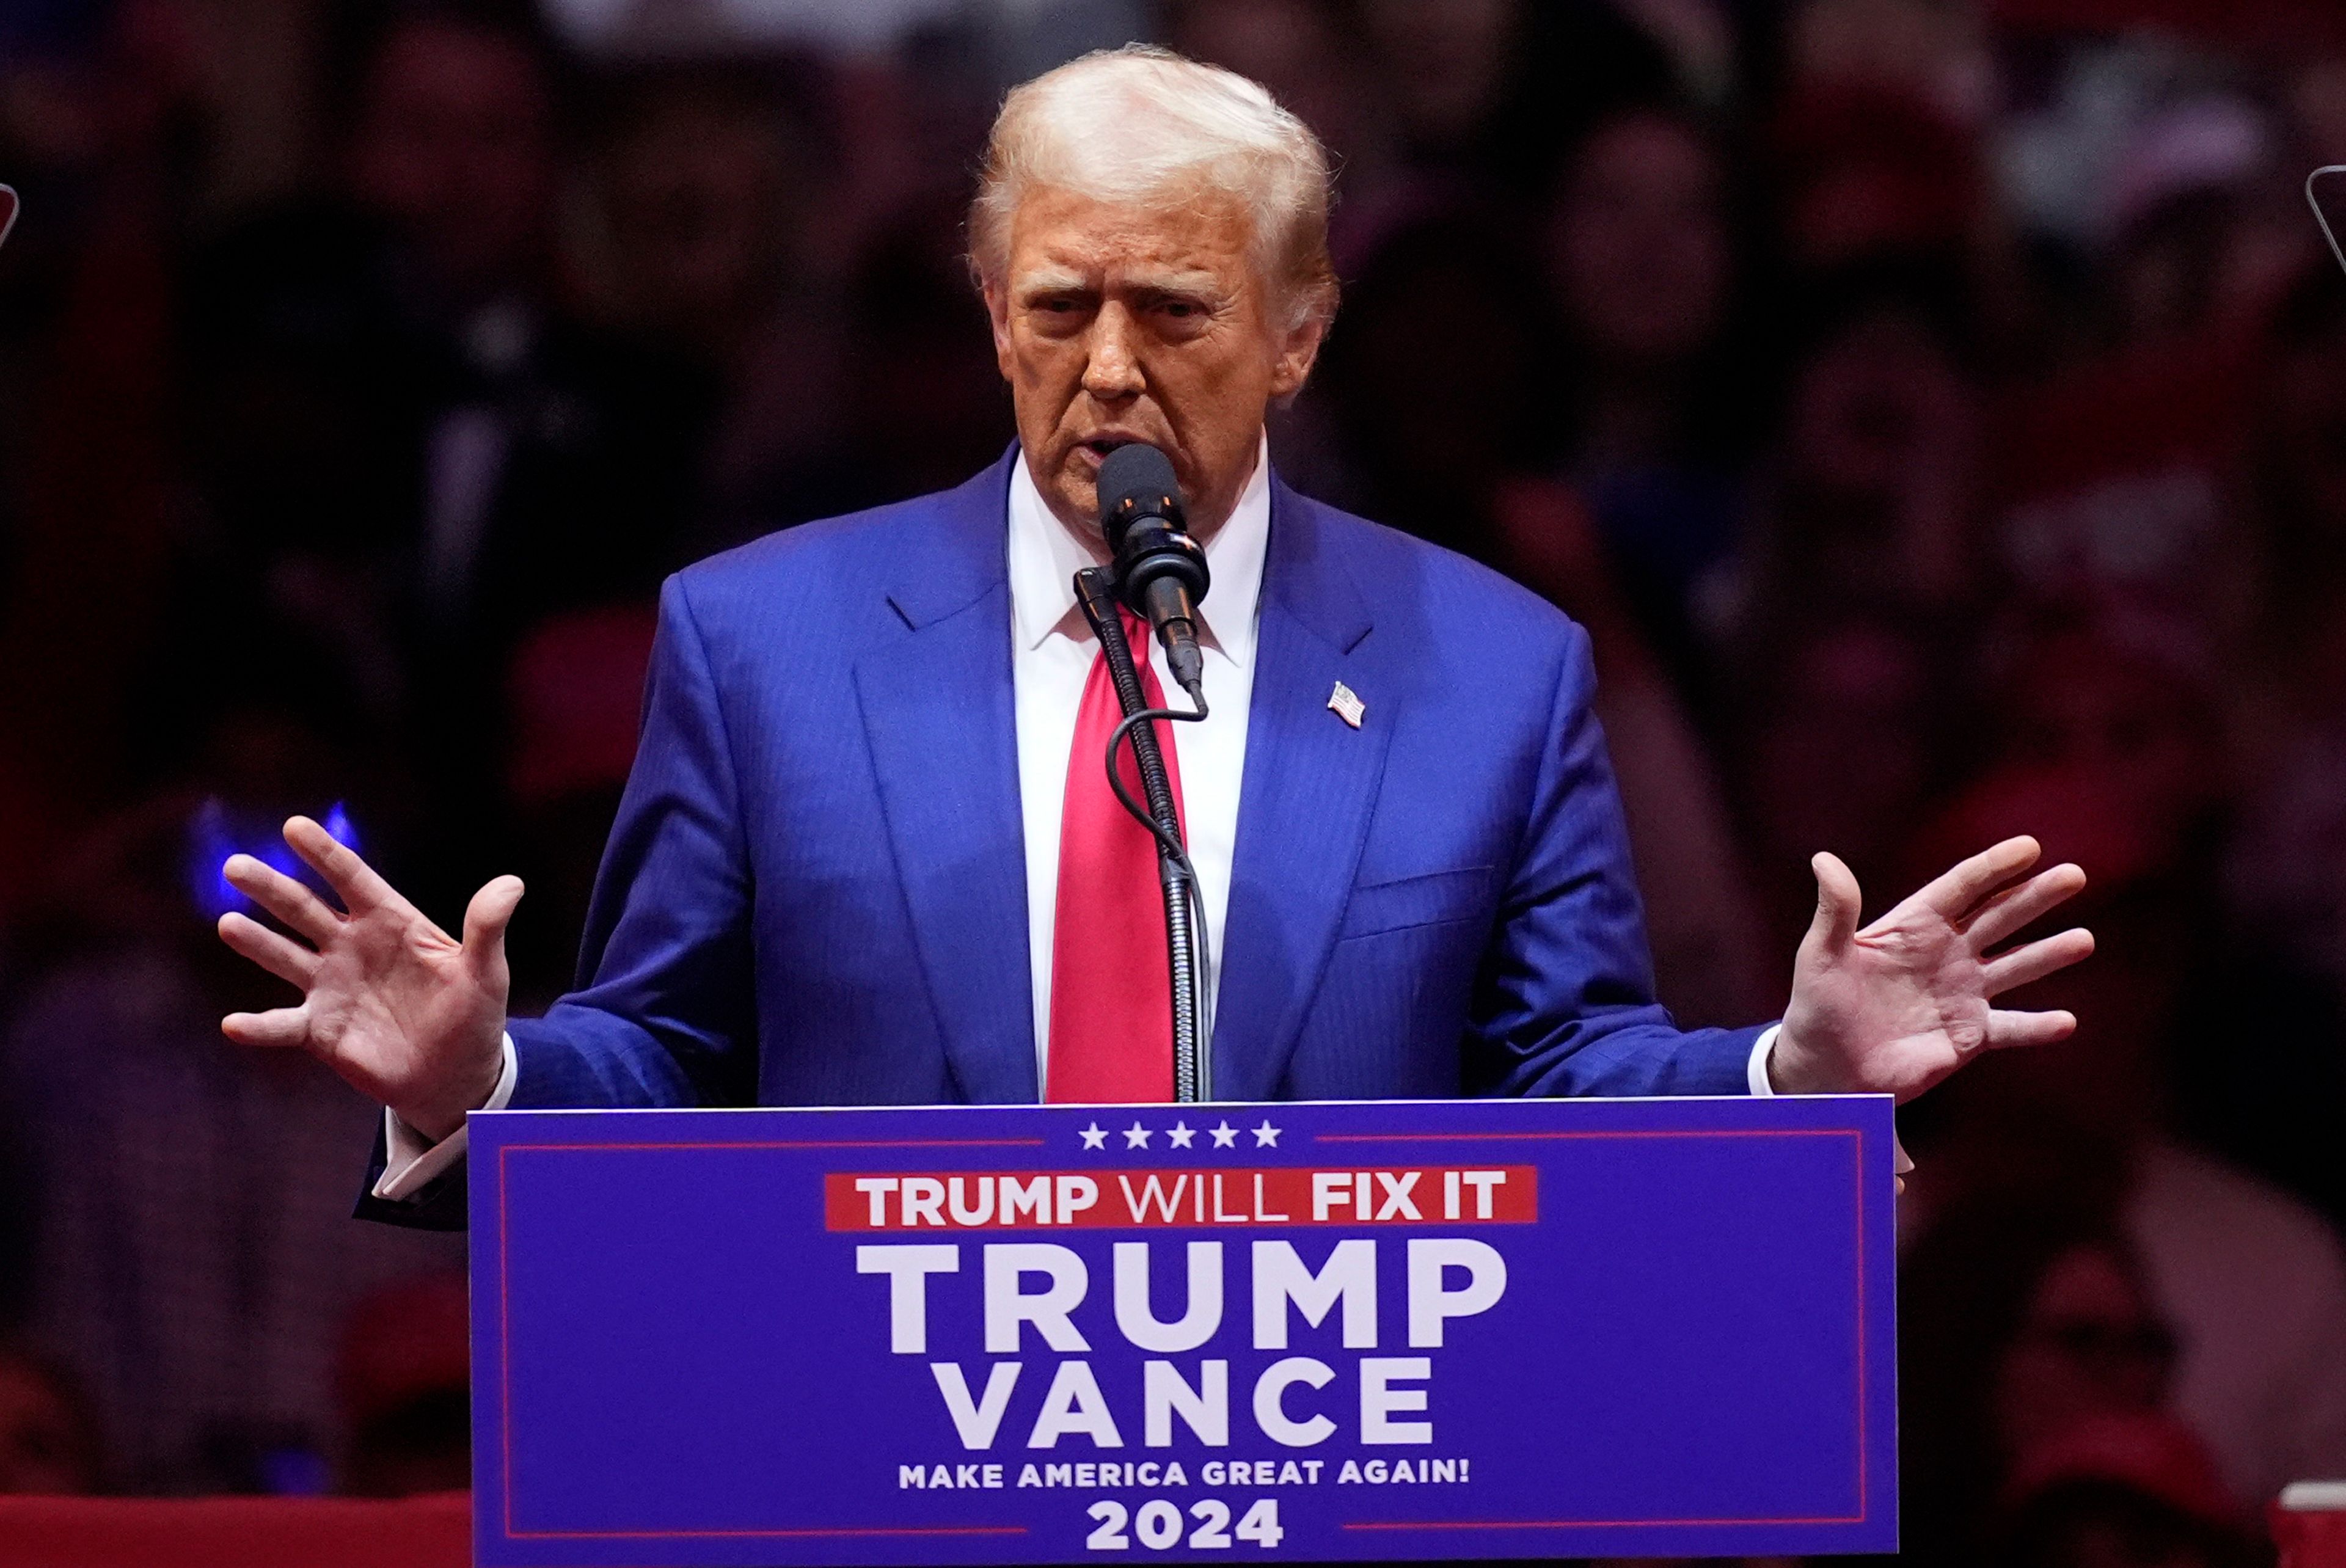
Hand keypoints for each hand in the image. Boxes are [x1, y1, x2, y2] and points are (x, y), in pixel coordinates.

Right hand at [215, 815, 520, 1140]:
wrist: (456, 1074)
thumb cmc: (471, 1015)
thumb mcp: (486, 971)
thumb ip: (488, 928)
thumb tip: (512, 884)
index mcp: (390, 922)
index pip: (352, 879)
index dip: (325, 854)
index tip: (294, 826)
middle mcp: (351, 946)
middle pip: (305, 910)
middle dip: (272, 888)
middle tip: (236, 866)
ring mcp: (330, 986)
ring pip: (284, 957)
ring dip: (256, 942)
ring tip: (227, 923)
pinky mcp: (320, 1030)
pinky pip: (283, 1025)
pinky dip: (259, 1026)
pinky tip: (234, 1024)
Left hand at [1771, 836, 2092, 1100]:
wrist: (1825, 1069)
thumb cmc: (1818, 1007)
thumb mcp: (1822, 955)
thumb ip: (1835, 910)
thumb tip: (1823, 859)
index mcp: (1914, 925)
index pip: (1962, 887)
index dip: (1994, 866)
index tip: (2030, 847)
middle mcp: (1947, 953)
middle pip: (1999, 917)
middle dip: (2035, 896)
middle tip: (2074, 875)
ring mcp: (1963, 993)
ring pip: (2015, 966)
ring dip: (2049, 953)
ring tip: (2083, 940)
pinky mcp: (1970, 1035)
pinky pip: (2011, 1028)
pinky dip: (2038, 1027)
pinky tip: (2065, 1022)